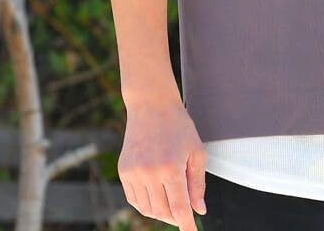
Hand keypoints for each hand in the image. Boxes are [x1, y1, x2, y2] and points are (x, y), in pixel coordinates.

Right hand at [117, 95, 208, 230]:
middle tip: (185, 214)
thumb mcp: (197, 151)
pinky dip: (146, 205)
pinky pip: (134, 199)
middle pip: (162, 211)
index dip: (186, 224)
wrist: (151, 105)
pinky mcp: (124, 171)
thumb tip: (199, 209)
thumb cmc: (179, 126)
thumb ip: (198, 183)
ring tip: (172, 204)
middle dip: (175, 217)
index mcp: (171, 168)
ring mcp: (134, 173)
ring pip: (147, 209)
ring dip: (161, 212)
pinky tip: (157, 198)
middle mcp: (150, 173)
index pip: (179, 208)